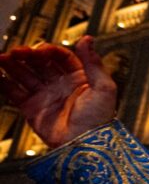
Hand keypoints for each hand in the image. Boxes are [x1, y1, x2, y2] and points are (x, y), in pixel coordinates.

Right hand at [0, 37, 116, 147]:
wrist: (86, 145)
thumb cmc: (99, 119)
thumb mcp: (103, 87)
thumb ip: (93, 62)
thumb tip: (88, 38)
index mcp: (80, 78)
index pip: (61, 57)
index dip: (49, 51)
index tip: (39, 50)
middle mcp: (61, 85)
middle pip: (40, 64)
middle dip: (27, 56)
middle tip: (15, 52)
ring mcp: (46, 97)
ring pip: (25, 75)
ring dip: (12, 65)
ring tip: (0, 58)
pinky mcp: (32, 109)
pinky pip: (14, 92)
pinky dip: (3, 82)